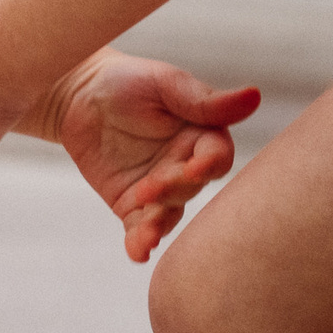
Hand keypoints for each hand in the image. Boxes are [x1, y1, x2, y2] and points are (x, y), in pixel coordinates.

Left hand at [47, 50, 258, 262]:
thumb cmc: (128, 80)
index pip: (217, 157)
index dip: (209, 165)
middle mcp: (186, 167)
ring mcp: (160, 190)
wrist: (77, 94)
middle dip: (173, 190)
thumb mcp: (165, 83)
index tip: (195, 168)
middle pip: (191, 188)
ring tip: (146, 236)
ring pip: (168, 214)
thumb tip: (254, 96)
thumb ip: (204, 100)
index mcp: (202, 137)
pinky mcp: (131, 205)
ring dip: (158, 226)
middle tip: (150, 188)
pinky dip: (139, 242)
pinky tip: (137, 252)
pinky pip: (139, 228)